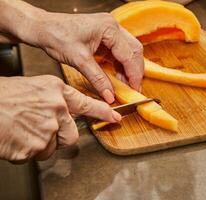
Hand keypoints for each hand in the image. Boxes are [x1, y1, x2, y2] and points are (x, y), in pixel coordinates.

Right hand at [0, 75, 120, 161]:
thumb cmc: (3, 96)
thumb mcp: (34, 88)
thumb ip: (53, 101)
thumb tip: (64, 113)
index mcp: (56, 91)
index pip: (86, 103)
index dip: (102, 112)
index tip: (114, 117)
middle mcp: (56, 109)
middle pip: (71, 135)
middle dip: (59, 137)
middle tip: (40, 130)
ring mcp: (48, 128)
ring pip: (53, 146)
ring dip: (40, 144)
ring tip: (23, 131)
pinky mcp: (36, 146)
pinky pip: (36, 155)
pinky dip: (26, 151)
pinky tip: (15, 138)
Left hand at [32, 12, 143, 102]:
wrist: (43, 28)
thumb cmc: (57, 36)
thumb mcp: (79, 60)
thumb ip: (98, 79)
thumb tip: (110, 95)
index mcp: (109, 28)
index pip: (129, 54)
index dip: (134, 74)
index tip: (134, 89)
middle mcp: (113, 26)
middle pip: (134, 50)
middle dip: (135, 71)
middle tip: (133, 88)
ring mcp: (110, 31)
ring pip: (128, 52)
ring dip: (128, 69)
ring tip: (124, 85)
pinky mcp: (105, 37)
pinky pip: (118, 53)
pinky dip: (119, 66)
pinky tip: (117, 77)